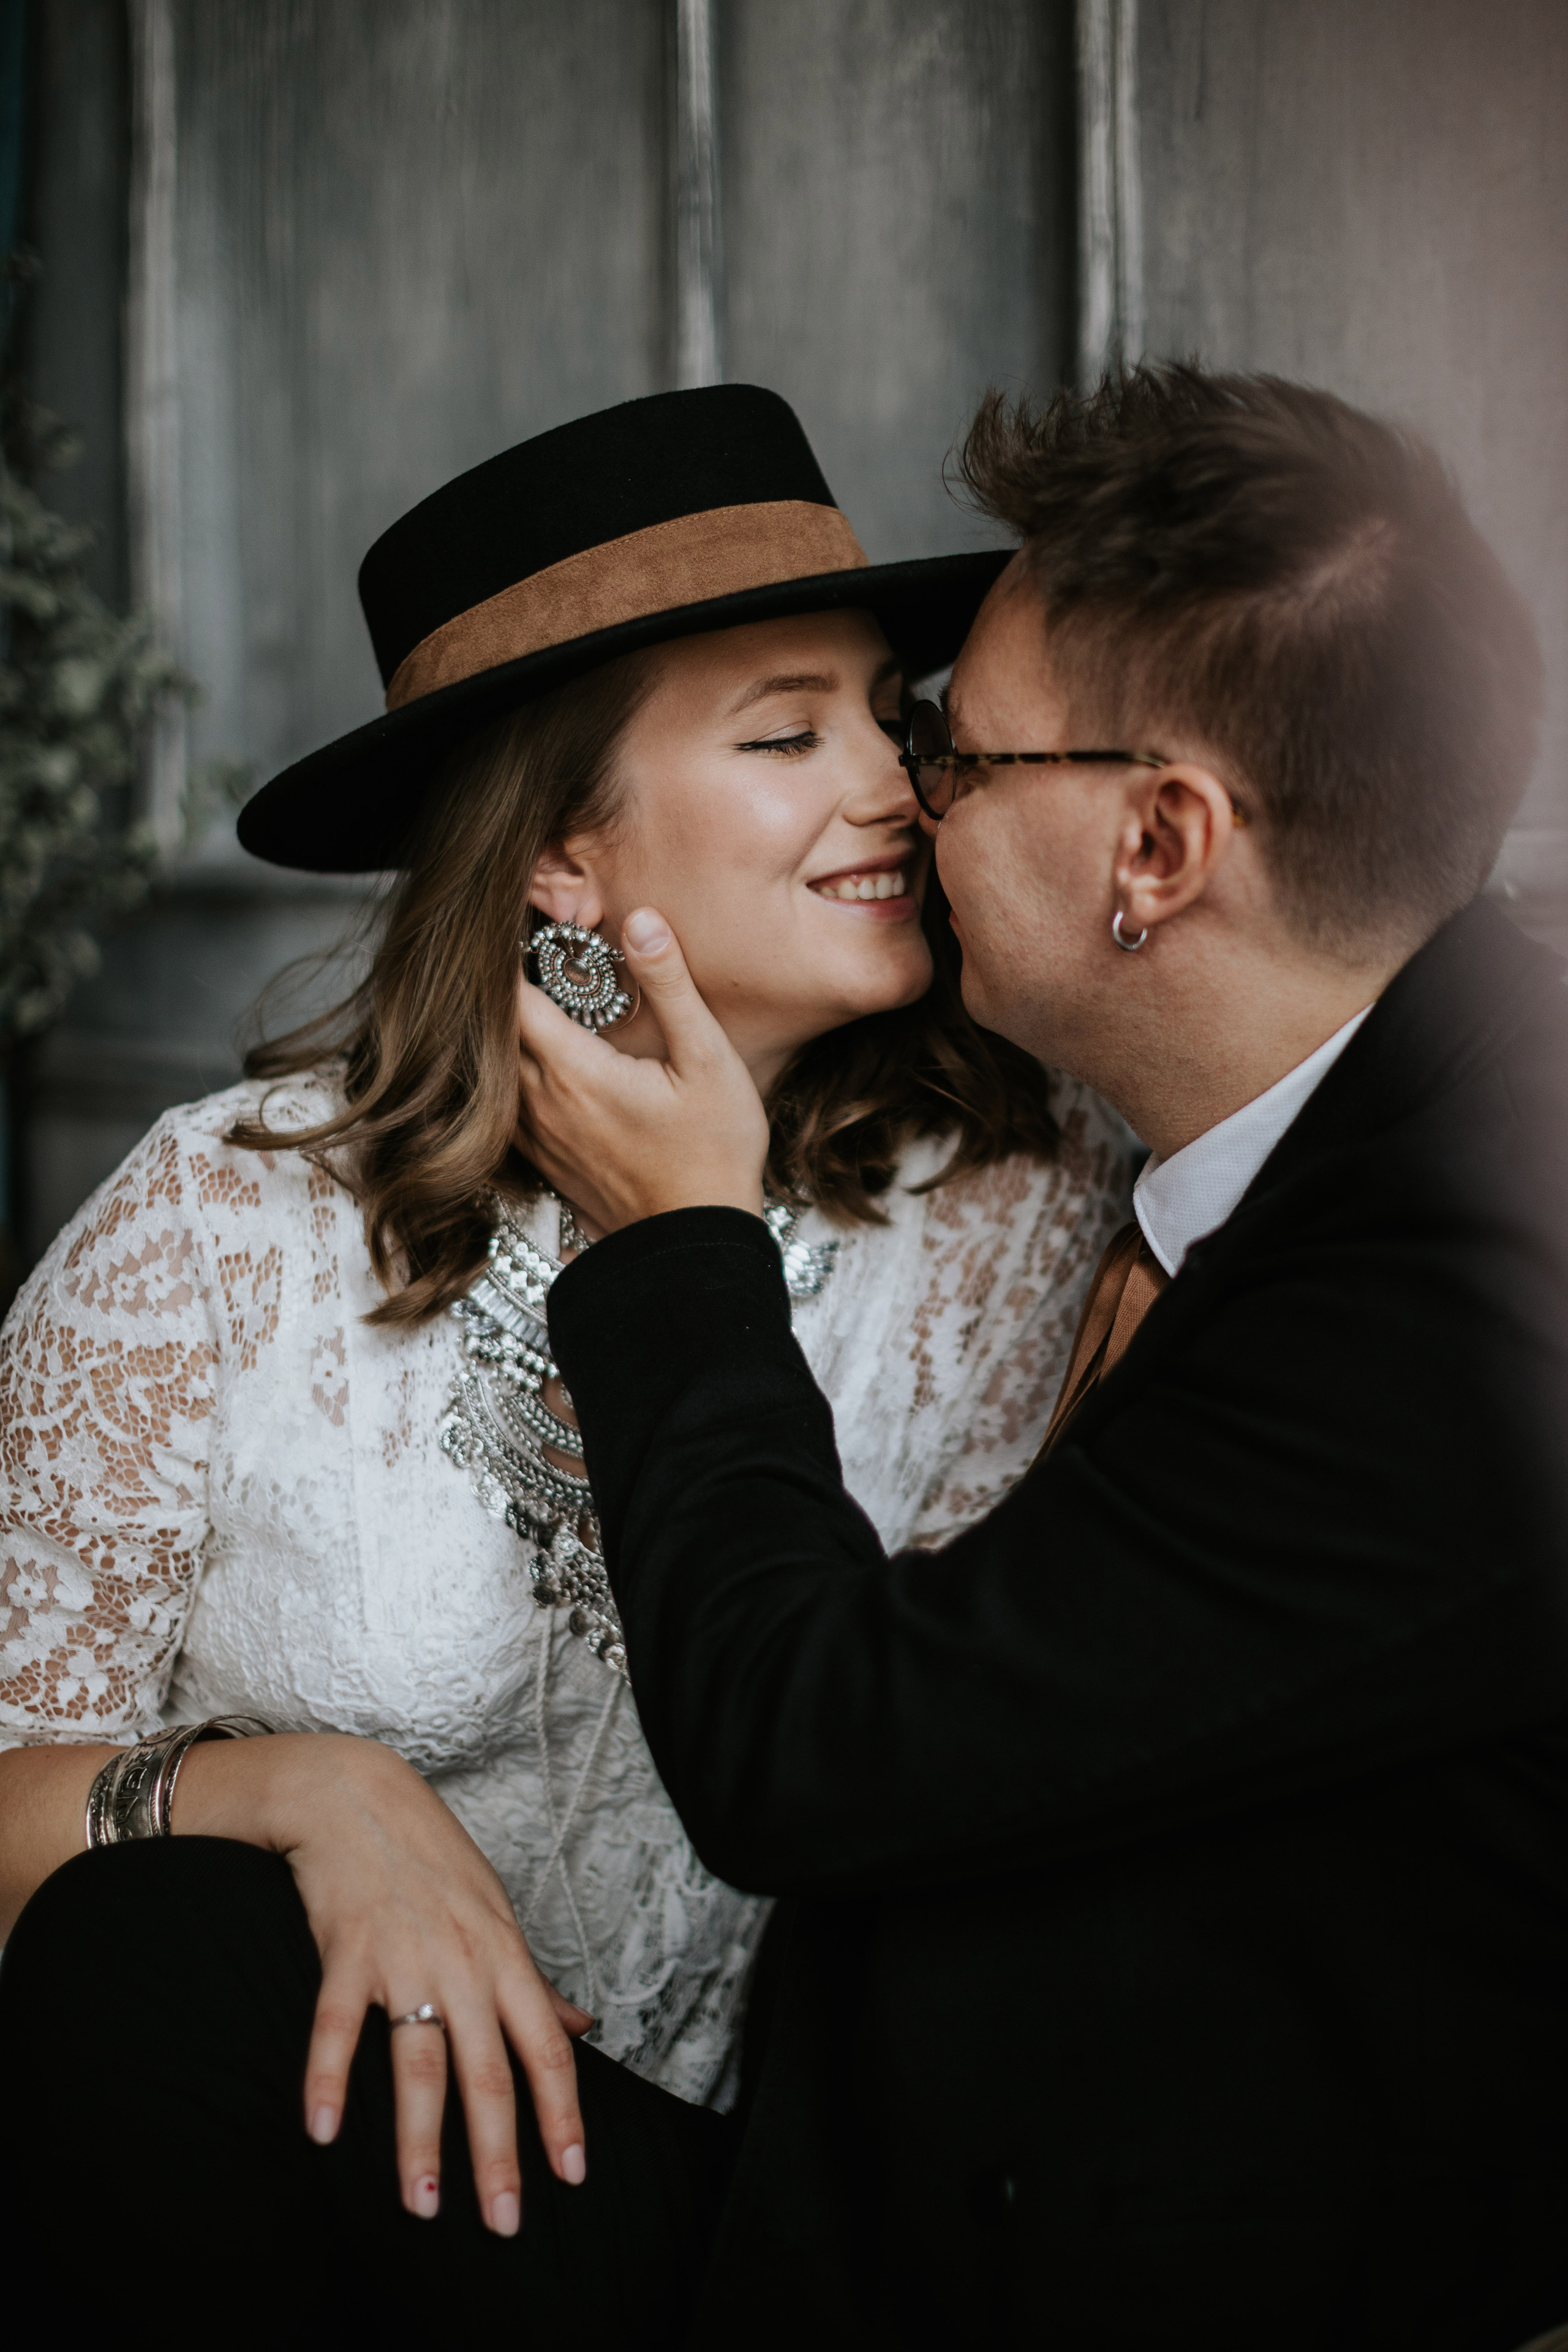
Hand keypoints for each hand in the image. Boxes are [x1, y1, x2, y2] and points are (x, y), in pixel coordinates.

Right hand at [178, 1730, 591, 2233]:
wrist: (357, 1795)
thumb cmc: (432, 1859)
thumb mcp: (496, 1913)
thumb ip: (533, 1981)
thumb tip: (582, 2026)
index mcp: (503, 1957)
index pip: (545, 2047)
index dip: (562, 2113)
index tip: (573, 2174)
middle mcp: (461, 1963)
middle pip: (487, 2070)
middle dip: (498, 2151)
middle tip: (505, 2221)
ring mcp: (403, 1958)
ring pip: (417, 2060)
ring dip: (419, 2138)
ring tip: (421, 2204)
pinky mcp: (345, 1952)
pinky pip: (336, 2024)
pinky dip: (326, 2078)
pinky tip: (322, 2132)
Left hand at [515, 906, 769, 1232]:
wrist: (696, 1245)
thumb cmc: (713, 1154)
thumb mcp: (708, 1060)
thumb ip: (671, 986)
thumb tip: (642, 919)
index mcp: (574, 1070)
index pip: (512, 995)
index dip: (509, 954)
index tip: (520, 924)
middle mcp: (541, 1103)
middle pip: (496, 1028)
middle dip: (507, 987)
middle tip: (529, 951)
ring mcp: (538, 1135)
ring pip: (495, 1067)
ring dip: (507, 1031)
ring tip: (533, 996)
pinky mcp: (546, 1159)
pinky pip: (507, 1103)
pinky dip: (512, 1072)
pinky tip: (539, 1057)